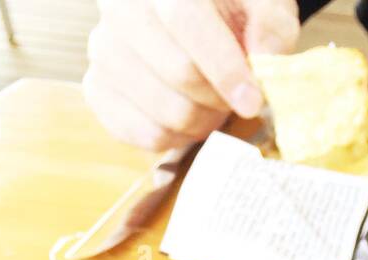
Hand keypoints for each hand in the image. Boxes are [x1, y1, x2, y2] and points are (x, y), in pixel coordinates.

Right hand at [84, 0, 299, 149]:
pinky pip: (138, 132)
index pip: (185, 18)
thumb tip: (265, 55)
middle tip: (234, 100)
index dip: (223, 67)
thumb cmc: (227, 9)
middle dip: (217, 98)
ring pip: (160, 110)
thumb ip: (270, 23)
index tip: (252, 101)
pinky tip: (187, 121)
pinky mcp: (97, 88)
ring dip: (199, 122)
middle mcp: (121, 7)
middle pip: (176, 72)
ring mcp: (104, 49)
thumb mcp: (259, 2)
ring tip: (212, 107)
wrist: (188, 16)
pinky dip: (173, 139)